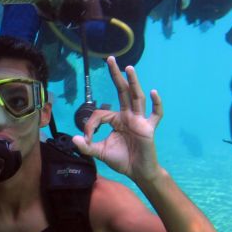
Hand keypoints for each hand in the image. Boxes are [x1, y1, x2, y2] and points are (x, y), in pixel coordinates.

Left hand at [71, 56, 162, 181]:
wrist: (138, 172)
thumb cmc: (122, 160)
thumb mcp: (100, 153)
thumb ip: (87, 146)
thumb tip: (74, 138)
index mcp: (116, 120)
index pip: (101, 113)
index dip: (90, 124)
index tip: (86, 138)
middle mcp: (128, 116)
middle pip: (122, 92)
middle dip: (116, 76)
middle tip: (110, 59)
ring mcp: (140, 120)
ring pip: (136, 98)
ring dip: (133, 83)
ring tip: (128, 68)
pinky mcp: (149, 128)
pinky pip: (155, 114)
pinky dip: (156, 104)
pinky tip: (153, 92)